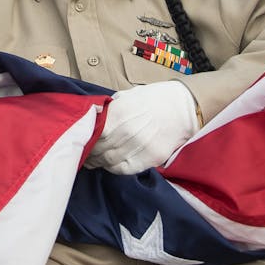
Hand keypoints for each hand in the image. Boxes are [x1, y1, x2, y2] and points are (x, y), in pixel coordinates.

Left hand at [85, 81, 199, 175]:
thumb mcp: (127, 96)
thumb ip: (109, 108)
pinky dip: (114, 168)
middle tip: (83, 153)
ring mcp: (140, 147)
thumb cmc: (154, 99)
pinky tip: (110, 164)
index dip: (84, 139)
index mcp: (120, 113)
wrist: (184, 108)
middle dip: (89, 152)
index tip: (80, 141)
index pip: (93, 133)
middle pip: (99, 149)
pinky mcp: (150, 159)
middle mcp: (128, 131)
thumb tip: (92, 117)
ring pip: (109, 161)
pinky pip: (124, 169)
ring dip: (98, 162)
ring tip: (93, 160)